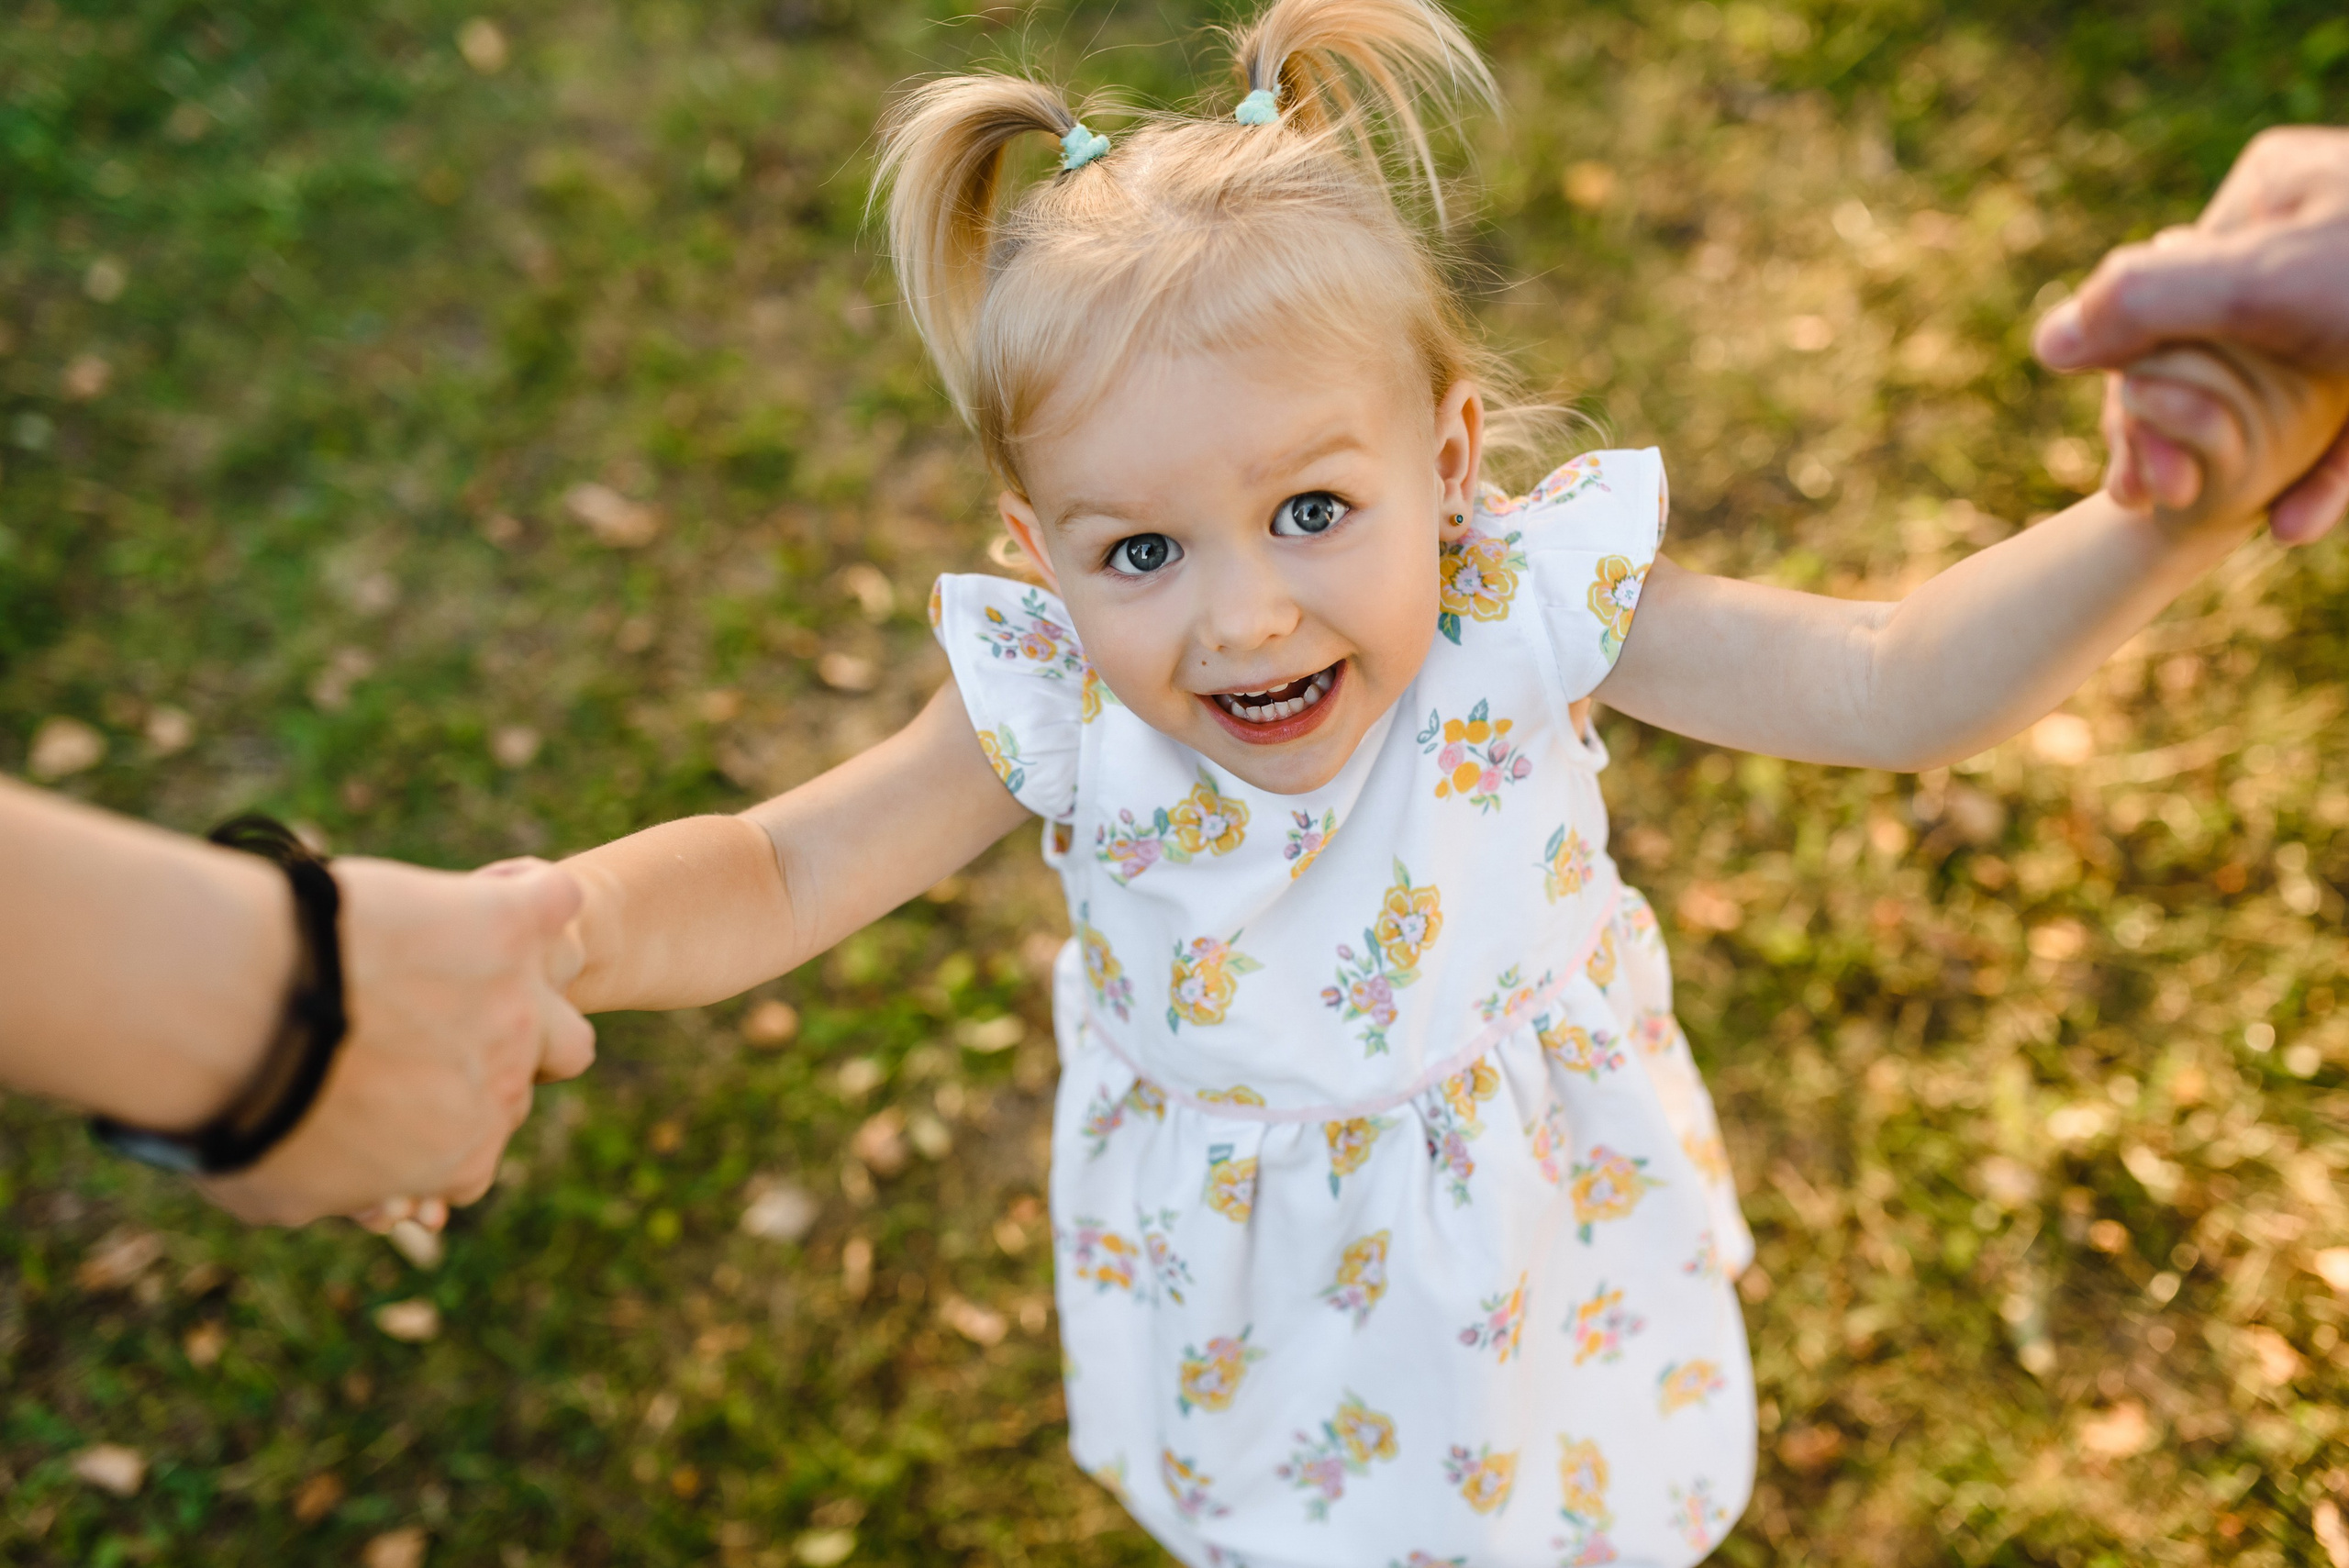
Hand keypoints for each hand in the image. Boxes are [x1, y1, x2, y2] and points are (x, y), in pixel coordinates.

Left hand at [196, 857, 594, 1226]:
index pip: (471, 1163)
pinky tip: (476, 892)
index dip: (425, 1135)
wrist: (254, 1011)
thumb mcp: (277, 1191)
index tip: (368, 1108)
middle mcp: (507, 1086)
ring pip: (562, 1019)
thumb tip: (341, 1190)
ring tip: (452, 978)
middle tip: (394, 1038)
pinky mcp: (512, 924)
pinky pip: (553, 901)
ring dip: (521, 1006)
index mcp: (460, 1158)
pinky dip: (525, 893)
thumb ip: (331, 1191)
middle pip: (516, 1085)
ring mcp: (516, 1004)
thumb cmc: (247, 1108)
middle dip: (468, 1068)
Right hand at [2035, 126, 2348, 541]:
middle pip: (2212, 354)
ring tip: (2213, 521)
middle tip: (2152, 497)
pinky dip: (2322, 478)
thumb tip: (2049, 341)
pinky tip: (2293, 525)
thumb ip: (2145, 304)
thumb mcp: (2261, 287)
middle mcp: (2313, 240)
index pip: (2165, 292)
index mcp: (2270, 195)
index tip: (2126, 465)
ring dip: (2241, 469)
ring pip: (2274, 400)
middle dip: (2181, 434)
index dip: (2132, 384)